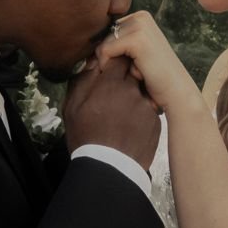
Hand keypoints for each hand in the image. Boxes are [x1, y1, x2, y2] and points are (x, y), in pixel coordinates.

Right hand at [64, 55, 160, 170]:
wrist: (108, 169)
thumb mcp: (73, 107)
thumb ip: (83, 80)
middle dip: (124, 80)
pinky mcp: (155, 122)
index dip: (113, 63)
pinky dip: (139, 115)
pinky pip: (148, 111)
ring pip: (141, 93)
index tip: (107, 71)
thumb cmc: (86, 138)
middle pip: (133, 74)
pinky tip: (128, 128)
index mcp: (111, 85)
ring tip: (119, 117)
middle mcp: (132, 92)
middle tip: (112, 96)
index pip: (119, 58)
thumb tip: (93, 63)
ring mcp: (146, 107)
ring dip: (132, 99)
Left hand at [94, 12, 201, 116]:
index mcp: (140, 17)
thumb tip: (82, 48)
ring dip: (113, 65)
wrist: (176, 94)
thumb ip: (114, 47)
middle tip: (138, 71)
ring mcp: (140, 25)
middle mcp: (141, 16)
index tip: (132, 67)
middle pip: (102, 38)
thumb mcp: (131, 57)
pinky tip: (135, 74)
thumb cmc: (154, 80)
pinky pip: (105, 51)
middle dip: (111, 60)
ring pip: (102, 45)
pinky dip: (112, 67)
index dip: (110, 55)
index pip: (106, 34)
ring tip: (138, 72)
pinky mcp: (137, 38)